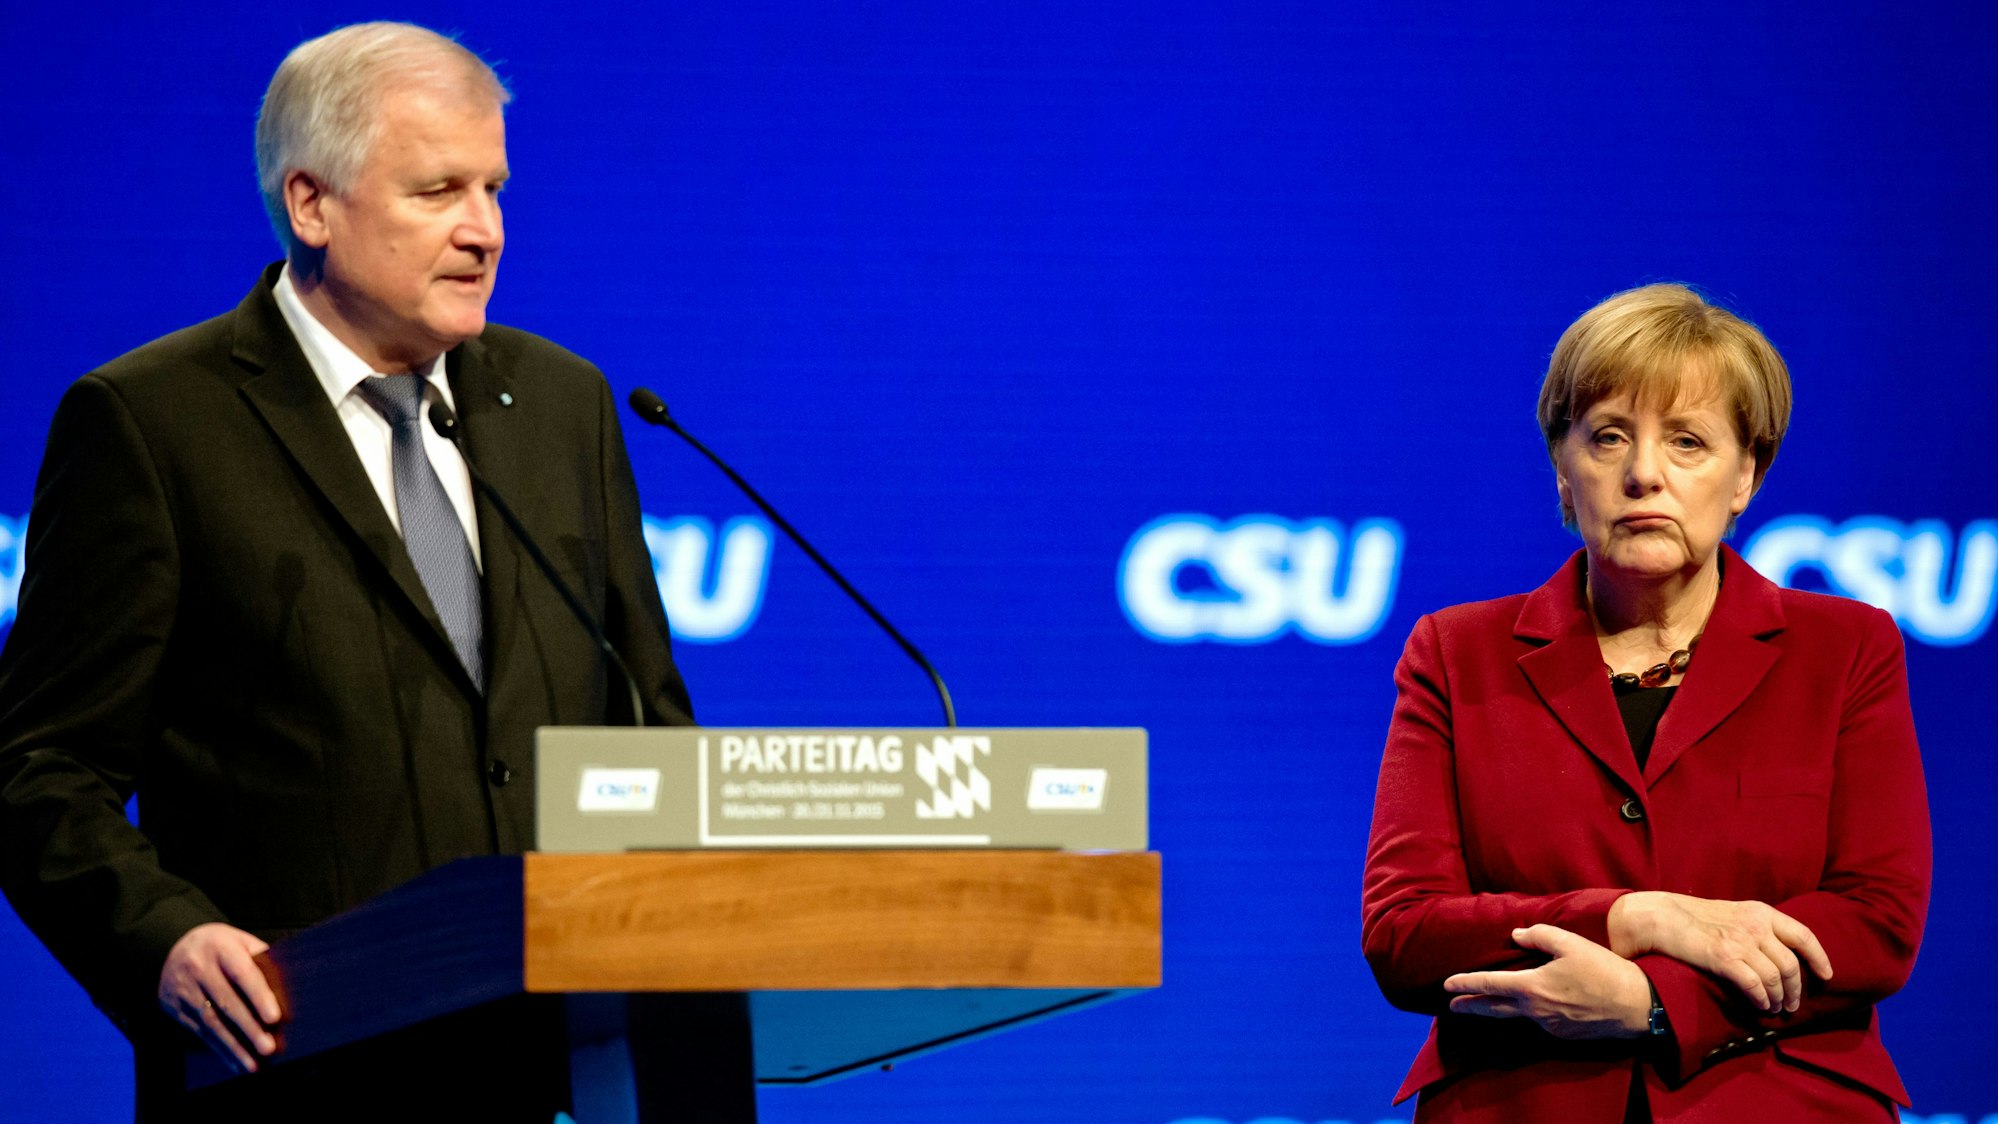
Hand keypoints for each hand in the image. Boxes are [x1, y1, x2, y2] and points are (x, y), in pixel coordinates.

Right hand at [157, 923, 283, 1073]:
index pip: (242, 973)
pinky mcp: (175, 1008)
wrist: (171, 949)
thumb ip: (260, 959)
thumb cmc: (220, 947)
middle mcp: (198, 968)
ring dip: (234, 1046)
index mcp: (220, 947)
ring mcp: (184, 990)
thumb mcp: (239, 941)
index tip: (275, 1017)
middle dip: (249, 1028)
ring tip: (253, 1064)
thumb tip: (287, 988)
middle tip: (268, 1047)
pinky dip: (219, 1050)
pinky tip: (235, 1063)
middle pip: (226, 1002)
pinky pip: (199, 1032)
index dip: (258, 996)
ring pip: (211, 1022)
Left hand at [1442, 925, 1650, 1039]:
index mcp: (1532, 987)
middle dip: (1470, 1006)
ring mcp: (1550, 1026)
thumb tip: (1516, 935)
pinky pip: (1538, 1022)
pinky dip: (1526, 1014)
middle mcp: (1535, 1011)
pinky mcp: (1564, 1035)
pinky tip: (1527, 1008)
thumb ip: (1539, 936)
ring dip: (1496, 1011)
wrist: (1636, 1006)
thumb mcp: (1570, 943)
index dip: (1465, 984)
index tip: (1446, 985)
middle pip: (1493, 1009)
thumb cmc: (1603, 971)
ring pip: (1516, 1016)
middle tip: (1451, 1006)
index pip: (1488, 985)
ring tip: (1482, 1006)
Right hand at [1609, 891, 1831, 1013]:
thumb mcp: (1734, 913)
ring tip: (1776, 1009)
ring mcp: (1740, 942)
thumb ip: (1758, 927)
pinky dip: (1761, 999)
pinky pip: (1754, 985)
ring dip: (1779, 999)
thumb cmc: (1696, 918)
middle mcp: (1756, 926)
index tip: (1826, 976)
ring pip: (1776, 978)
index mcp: (1761, 912)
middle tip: (1793, 1005)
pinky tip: (1760, 1006)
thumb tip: (1778, 953)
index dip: (1819, 958)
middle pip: (1792, 964)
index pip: (1803, 936)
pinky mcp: (1723, 959)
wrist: (1662, 917)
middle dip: (1797, 990)